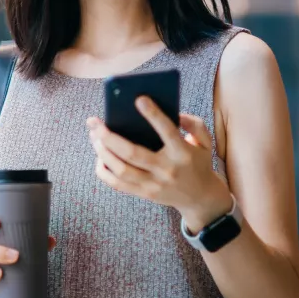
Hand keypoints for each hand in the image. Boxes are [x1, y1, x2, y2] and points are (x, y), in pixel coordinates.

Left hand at [87, 96, 232, 232]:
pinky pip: (117, 184)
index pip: (168, 132)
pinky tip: (98, 155)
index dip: (153, 115)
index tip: (139, 99)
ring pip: (121, 169)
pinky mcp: (144, 194)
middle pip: (133, 153)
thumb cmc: (197, 162)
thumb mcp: (205, 141)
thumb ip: (194, 124)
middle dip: (109, 136)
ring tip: (93, 135)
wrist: (200, 198)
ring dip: (103, 151)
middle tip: (95, 122)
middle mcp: (166, 170)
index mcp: (182, 153)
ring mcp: (153, 184)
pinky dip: (103, 170)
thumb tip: (174, 113)